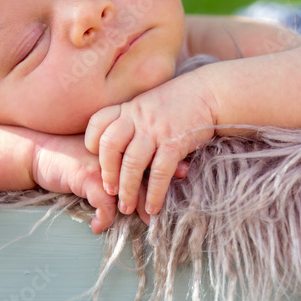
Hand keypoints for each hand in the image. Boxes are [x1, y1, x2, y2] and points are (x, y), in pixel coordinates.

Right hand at [31, 134, 189, 233]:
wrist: (39, 151)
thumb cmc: (73, 153)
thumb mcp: (102, 152)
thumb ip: (124, 156)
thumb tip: (153, 163)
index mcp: (123, 139)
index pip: (152, 150)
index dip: (168, 162)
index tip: (185, 172)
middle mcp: (117, 149)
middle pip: (146, 171)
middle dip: (158, 191)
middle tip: (165, 207)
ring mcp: (103, 164)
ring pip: (130, 189)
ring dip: (137, 207)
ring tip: (146, 221)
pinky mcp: (87, 177)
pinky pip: (104, 203)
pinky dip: (104, 217)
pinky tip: (97, 226)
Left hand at [84, 71, 217, 217]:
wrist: (209, 93)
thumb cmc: (178, 102)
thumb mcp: (148, 104)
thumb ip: (132, 121)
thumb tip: (119, 151)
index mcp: (129, 108)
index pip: (98, 123)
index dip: (92, 143)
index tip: (96, 159)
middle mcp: (138, 117)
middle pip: (109, 145)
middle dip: (107, 173)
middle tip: (110, 191)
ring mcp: (156, 129)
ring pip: (133, 163)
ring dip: (128, 190)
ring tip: (127, 207)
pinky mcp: (175, 142)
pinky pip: (160, 172)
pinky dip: (155, 193)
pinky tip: (154, 207)